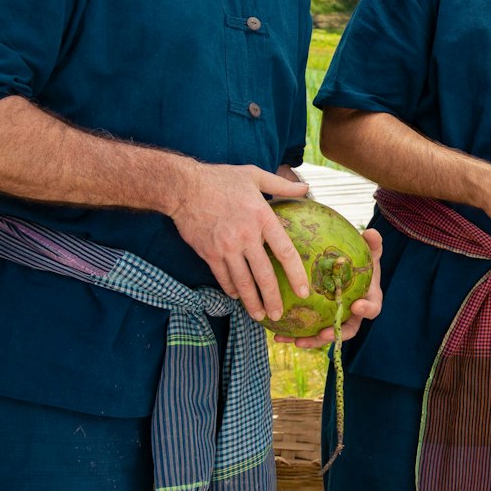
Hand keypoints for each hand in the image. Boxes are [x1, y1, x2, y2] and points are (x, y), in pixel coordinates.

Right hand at [169, 162, 310, 320]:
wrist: (183, 187)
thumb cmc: (220, 179)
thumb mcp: (254, 175)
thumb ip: (282, 185)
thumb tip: (307, 188)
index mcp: (262, 217)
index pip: (285, 252)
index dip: (296, 274)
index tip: (303, 291)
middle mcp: (246, 236)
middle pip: (264, 275)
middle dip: (273, 299)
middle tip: (279, 315)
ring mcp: (226, 247)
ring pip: (243, 282)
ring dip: (252, 302)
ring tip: (260, 315)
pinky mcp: (209, 253)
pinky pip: (223, 277)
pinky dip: (231, 289)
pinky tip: (237, 296)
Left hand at [274, 230, 384, 348]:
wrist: (351, 270)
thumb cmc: (363, 261)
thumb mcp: (370, 251)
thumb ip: (373, 244)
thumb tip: (372, 233)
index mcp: (369, 300)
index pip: (372, 308)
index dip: (366, 309)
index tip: (356, 306)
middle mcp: (354, 315)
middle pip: (347, 330)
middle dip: (335, 334)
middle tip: (323, 334)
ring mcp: (337, 321)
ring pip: (325, 335)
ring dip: (311, 340)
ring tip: (295, 341)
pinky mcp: (321, 323)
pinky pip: (309, 331)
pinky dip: (295, 334)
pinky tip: (278, 335)